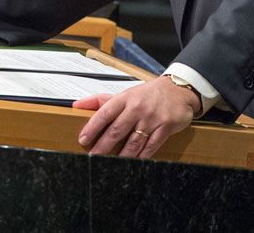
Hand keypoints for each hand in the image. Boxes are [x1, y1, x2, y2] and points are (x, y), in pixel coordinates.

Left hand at [72, 75, 198, 157]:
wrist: (178, 90)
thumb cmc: (148, 94)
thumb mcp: (124, 94)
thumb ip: (100, 100)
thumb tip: (76, 105)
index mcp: (125, 98)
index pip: (105, 112)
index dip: (92, 126)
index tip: (83, 139)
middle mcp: (137, 108)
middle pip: (117, 129)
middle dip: (103, 145)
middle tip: (93, 156)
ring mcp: (152, 118)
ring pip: (133, 141)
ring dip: (121, 155)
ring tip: (111, 164)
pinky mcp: (165, 127)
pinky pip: (151, 146)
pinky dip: (142, 156)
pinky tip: (133, 162)